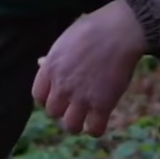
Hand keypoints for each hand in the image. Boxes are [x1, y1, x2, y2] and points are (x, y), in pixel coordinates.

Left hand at [32, 0, 147, 136]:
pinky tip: (100, 119)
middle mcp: (62, 86)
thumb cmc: (94, 29)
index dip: (48, 99)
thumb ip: (53, 56)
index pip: (38, 96)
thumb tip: (40, 63)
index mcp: (50, 68)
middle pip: (53, 112)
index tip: (59, 96)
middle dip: (63, 110)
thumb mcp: (66, 39)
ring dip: (77, 124)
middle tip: (75, 105)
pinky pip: (94, 129)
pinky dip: (96, 128)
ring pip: (70, 126)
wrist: (120, 30)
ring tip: (85, 117)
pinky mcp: (103, 104)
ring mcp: (81, 97)